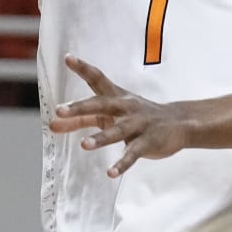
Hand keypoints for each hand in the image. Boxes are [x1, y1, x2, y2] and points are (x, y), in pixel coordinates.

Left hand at [50, 56, 191, 176]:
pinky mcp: (148, 142)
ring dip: (101, 138)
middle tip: (60, 110)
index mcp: (116, 97)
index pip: (97, 79)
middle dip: (80, 108)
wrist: (179, 122)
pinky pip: (133, 154)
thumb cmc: (137, 116)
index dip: (83, 68)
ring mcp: (138, 124)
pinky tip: (111, 173)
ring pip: (117, 130)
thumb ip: (80, 119)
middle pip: (101, 105)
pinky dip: (122, 164)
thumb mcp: (110, 114)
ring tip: (84, 145)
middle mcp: (125, 107)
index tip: (68, 58)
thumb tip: (52, 124)